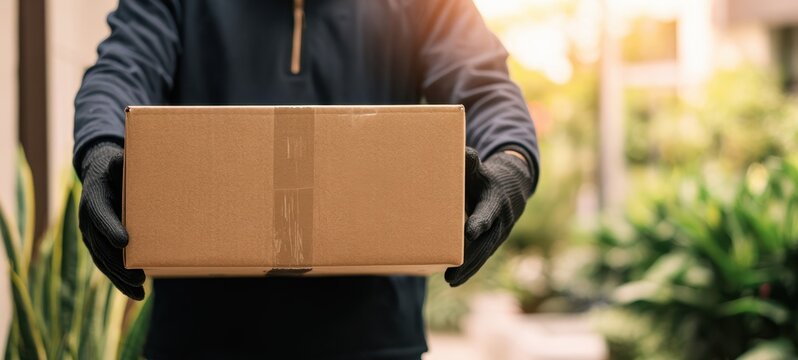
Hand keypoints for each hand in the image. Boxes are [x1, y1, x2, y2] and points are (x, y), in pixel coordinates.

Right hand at [78, 142, 144, 299]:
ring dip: (119, 278)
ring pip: (102, 260)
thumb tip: (125, 160)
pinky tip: (136, 294)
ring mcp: (90, 233)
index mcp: (94, 196)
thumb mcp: (119, 160)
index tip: (124, 242)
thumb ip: (121, 163)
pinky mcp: (98, 245)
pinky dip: (120, 281)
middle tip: (137, 275)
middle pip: (100, 245)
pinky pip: (106, 265)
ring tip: (138, 290)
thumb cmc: (117, 166)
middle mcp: (87, 217)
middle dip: (117, 263)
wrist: (101, 172)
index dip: (110, 228)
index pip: (100, 214)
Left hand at [445, 147, 532, 285]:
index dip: (480, 221)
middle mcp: (500, 220)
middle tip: (453, 270)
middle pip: (486, 240)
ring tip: (451, 280)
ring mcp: (499, 233)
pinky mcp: (494, 241)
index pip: (488, 212)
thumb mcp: (479, 168)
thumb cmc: (485, 177)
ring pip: (485, 253)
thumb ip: (470, 162)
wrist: (511, 188)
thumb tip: (462, 152)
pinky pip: (483, 256)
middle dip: (470, 256)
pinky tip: (455, 280)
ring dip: (469, 268)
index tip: (470, 232)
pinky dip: (471, 268)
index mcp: (495, 200)